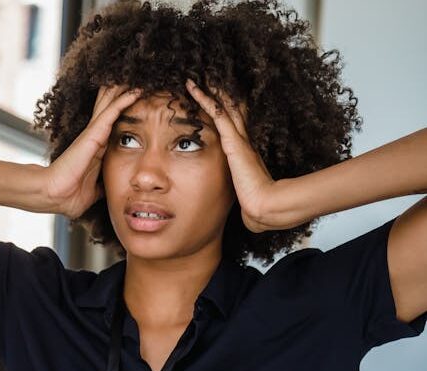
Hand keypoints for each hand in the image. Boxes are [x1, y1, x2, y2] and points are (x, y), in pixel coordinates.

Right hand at [46, 84, 141, 219]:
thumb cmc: (70, 195)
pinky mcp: (94, 134)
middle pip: (109, 107)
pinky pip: (112, 112)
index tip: (136, 100)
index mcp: (95, 149)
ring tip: (138, 75)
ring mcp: (93, 134)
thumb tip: (113, 190)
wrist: (56, 196)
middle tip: (136, 77)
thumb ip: (103, 186)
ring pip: (111, 104)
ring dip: (124, 90)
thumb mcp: (94, 191)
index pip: (111, 124)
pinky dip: (124, 100)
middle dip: (121, 93)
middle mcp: (94, 137)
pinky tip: (136, 90)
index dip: (122, 110)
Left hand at [185, 78, 275, 232]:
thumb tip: (239, 209)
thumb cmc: (256, 206)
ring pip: (223, 105)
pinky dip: (203, 98)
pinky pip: (216, 112)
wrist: (265, 207)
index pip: (233, 124)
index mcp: (244, 152)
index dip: (225, 109)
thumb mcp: (242, 195)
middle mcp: (242, 140)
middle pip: (230, 108)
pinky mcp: (232, 141)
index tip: (215, 97)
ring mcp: (238, 139)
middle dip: (219, 92)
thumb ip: (238, 194)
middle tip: (207, 74)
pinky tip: (192, 86)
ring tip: (197, 73)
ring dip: (210, 88)